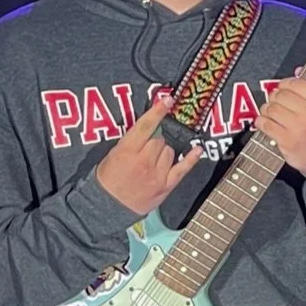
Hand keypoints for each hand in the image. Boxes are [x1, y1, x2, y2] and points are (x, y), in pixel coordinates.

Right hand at [96, 90, 202, 213]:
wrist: (107, 206)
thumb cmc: (107, 180)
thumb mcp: (112, 154)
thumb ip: (131, 141)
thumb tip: (149, 128)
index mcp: (127, 151)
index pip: (146, 126)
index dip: (157, 111)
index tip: (167, 100)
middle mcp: (144, 161)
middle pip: (160, 139)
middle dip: (154, 140)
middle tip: (145, 149)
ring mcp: (157, 174)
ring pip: (170, 151)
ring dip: (164, 151)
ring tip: (152, 160)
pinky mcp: (166, 185)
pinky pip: (183, 168)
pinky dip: (191, 158)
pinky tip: (197, 149)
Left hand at [258, 70, 305, 178]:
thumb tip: (298, 70)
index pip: (296, 83)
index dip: (285, 84)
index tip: (283, 89)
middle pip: (280, 94)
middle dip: (275, 98)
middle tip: (276, 104)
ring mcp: (299, 128)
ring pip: (271, 108)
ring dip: (267, 110)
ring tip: (271, 115)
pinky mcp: (288, 141)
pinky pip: (265, 124)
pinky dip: (261, 123)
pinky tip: (266, 124)